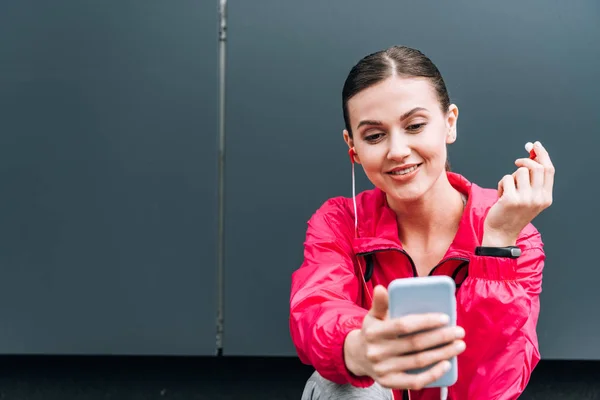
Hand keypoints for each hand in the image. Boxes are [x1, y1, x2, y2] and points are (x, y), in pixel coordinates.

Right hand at [343, 285, 465, 389]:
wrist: (357, 356)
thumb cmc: (372, 332)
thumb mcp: (373, 316)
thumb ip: (380, 303)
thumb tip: (382, 288)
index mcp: (374, 332)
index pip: (403, 325)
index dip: (425, 321)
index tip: (445, 317)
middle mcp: (377, 352)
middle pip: (415, 344)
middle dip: (441, 337)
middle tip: (459, 331)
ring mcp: (383, 369)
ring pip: (419, 361)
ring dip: (443, 353)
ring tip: (459, 345)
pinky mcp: (389, 383)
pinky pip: (415, 381)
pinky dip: (433, 374)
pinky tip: (447, 364)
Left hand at [483, 141, 554, 246]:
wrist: (501, 233)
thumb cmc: (512, 213)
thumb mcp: (529, 198)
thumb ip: (533, 180)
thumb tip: (533, 155)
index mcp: (546, 197)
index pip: (549, 170)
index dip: (542, 155)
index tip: (535, 145)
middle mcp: (538, 198)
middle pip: (536, 167)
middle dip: (525, 160)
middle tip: (516, 161)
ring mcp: (525, 199)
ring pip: (519, 171)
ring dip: (511, 176)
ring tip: (507, 189)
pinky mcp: (511, 199)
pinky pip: (506, 179)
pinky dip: (501, 184)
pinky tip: (500, 196)